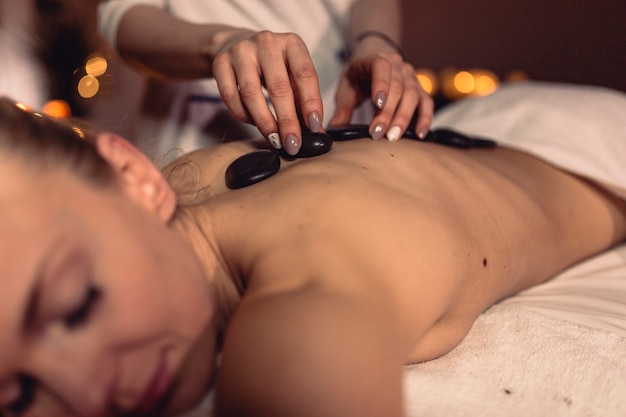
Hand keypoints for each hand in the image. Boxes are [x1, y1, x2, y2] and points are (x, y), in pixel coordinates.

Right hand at [212, 30, 323, 155]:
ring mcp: (240, 51)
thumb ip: (303, 100)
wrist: (236, 43)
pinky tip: (253, 123)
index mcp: (292, 43)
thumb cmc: (273, 66)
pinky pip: (230, 97)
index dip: (311, 103)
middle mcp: (266, 43)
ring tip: (274, 140)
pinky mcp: (220, 63)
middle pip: (278, 88)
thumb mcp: (293, 74)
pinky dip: (243, 115)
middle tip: (292, 144)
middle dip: (287, 121)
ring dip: (264, 123)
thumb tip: (316, 133)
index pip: (305, 75)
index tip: (314, 127)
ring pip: (251, 94)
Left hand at [328, 40, 433, 141]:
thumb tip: (334, 129)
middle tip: (379, 133)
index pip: (381, 66)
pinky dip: (425, 118)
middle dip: (388, 113)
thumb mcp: (346, 87)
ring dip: (404, 118)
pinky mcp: (419, 88)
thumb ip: (342, 108)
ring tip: (393, 137)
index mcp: (374, 58)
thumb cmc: (358, 75)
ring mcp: (410, 76)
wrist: (374, 58)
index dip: (381, 84)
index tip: (377, 104)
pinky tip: (419, 134)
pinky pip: (426, 102)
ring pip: (412, 95)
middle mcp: (397, 65)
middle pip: (398, 87)